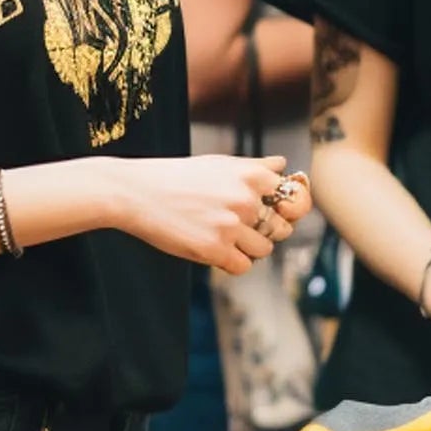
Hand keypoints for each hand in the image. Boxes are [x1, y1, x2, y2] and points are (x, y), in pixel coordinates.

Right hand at [123, 156, 307, 273]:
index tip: (271, 212)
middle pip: (282, 229)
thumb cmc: (176, 176)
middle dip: (265, 231)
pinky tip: (212, 248)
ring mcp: (230, 225)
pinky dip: (231, 262)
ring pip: (263, 250)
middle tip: (239, 226)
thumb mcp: (218, 163)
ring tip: (222, 235)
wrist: (136, 192)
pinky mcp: (214, 249)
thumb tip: (283, 166)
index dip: (284, 210)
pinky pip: (242, 266)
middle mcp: (245, 199)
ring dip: (247, 248)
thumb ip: (255, 167)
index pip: (294, 200)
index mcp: (251, 174)